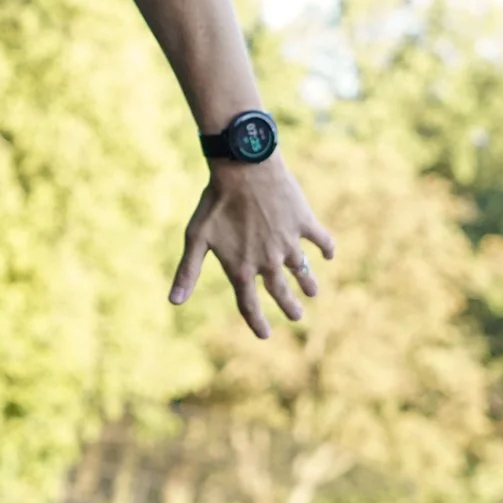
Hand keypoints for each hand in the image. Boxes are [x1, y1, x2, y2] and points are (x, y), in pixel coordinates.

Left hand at [170, 157, 336, 339]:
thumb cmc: (215, 202)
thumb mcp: (196, 237)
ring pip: (303, 271)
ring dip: (308, 283)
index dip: (257, 323)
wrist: (243, 168)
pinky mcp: (304, 223)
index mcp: (242, 268)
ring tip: (313, 291)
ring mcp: (289, 243)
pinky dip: (326, 248)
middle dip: (290, 307)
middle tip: (297, 316)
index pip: (249, 305)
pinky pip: (321, 240)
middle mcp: (268, 262)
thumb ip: (187, 271)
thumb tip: (173, 302)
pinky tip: (328, 253)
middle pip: (281, 293)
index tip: (265, 335)